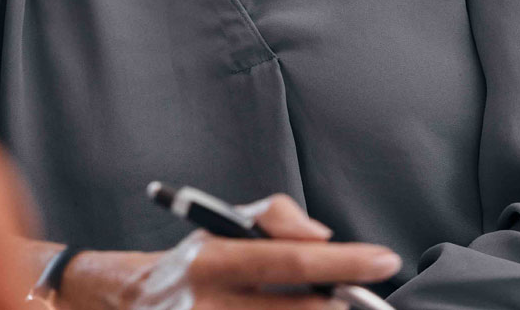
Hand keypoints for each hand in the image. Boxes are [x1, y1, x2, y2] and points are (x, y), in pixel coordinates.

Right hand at [57, 194, 401, 308]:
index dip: (343, 262)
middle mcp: (210, 304)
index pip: (290, 260)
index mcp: (214, 260)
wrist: (133, 303)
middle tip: (379, 303)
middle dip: (345, 307)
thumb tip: (322, 236)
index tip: (386, 258)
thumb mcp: (223, 226)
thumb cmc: (194, 261)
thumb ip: (274, 217)